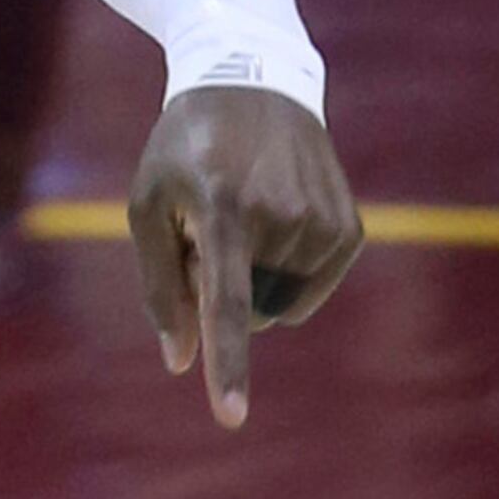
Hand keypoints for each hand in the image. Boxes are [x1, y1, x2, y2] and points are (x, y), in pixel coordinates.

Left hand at [126, 85, 362, 428]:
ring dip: (256, 274)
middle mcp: (280, 214)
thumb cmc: (184, 150)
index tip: (230, 415)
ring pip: (280, 301)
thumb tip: (179, 361)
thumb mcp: (149, 204)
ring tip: (244, 209)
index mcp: (222, 208)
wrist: (254, 84)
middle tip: (210, 224)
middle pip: (245, 307)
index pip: (227, 303)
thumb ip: (159, 286)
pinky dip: (289, 271)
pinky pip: (313, 285)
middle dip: (221, 285)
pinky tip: (278, 219)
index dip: (228, 363)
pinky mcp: (350, 227)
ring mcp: (322, 219)